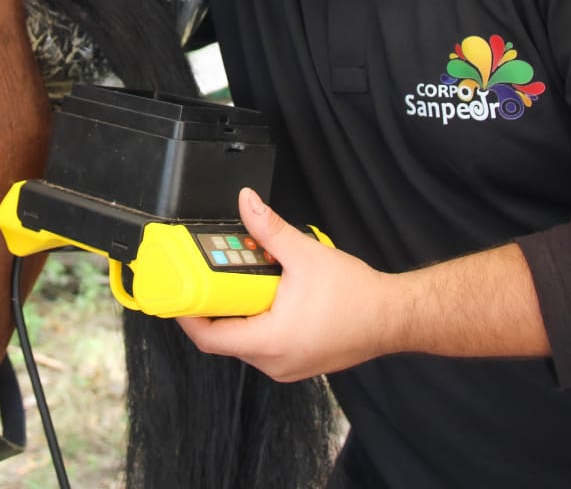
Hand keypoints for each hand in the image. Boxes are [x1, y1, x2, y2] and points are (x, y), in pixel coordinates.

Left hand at [177, 188, 550, 380]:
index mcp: (269, 341)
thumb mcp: (305, 254)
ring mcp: (286, 367)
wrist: (394, 317)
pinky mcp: (298, 363)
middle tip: (207, 278)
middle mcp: (274, 362)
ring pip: (244, 343)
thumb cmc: (357, 296)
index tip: (175, 294)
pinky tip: (265, 297)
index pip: (209, 338)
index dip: (186, 316)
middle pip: (224, 339)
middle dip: (214, 307)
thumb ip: (269, 229)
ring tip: (239, 282)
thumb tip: (246, 203)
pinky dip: (257, 323)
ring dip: (237, 314)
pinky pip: (264, 346)